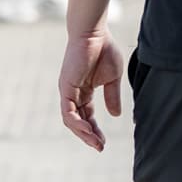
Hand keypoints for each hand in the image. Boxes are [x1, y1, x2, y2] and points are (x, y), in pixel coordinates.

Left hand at [58, 31, 125, 151]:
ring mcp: (68, 91)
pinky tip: (88, 130)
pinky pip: (68, 111)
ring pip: (71, 120)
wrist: (94, 33)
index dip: (95, 130)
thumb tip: (115, 115)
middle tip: (100, 148)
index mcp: (84, 92)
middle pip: (79, 122)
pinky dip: (77, 122)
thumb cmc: (104, 50)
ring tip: (96, 143)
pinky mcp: (65, 87)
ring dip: (83, 133)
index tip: (104, 143)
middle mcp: (73, 94)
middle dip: (89, 136)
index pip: (87, 116)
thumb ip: (112, 96)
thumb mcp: (112, 79)